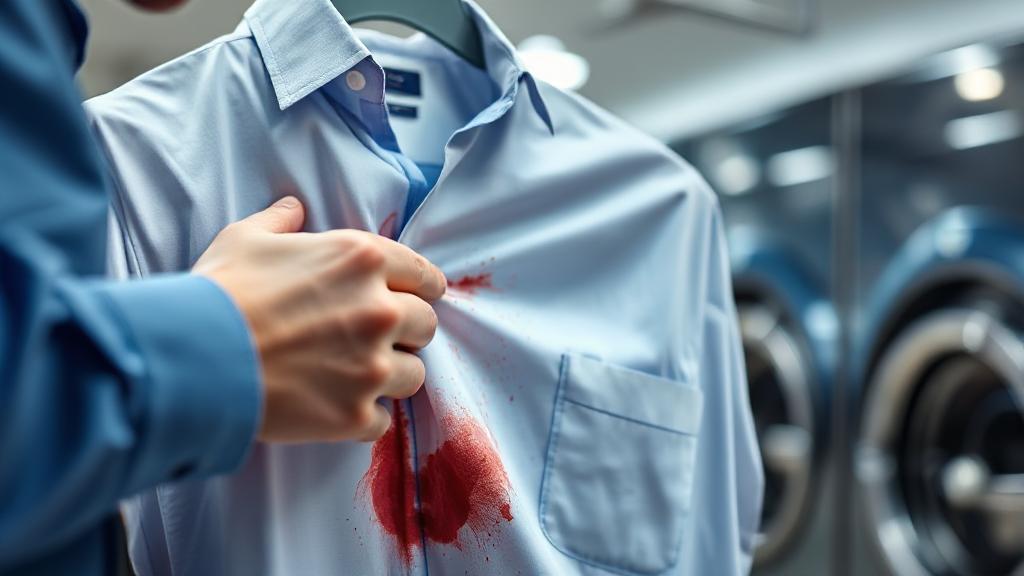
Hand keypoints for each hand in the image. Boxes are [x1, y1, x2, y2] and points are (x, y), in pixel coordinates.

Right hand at [193, 196, 445, 442]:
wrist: (194, 357)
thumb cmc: (220, 291)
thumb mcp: (246, 238)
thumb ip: (280, 221)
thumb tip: (293, 207)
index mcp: (363, 260)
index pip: (426, 275)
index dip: (421, 288)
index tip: (416, 297)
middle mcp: (380, 310)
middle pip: (426, 325)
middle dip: (407, 331)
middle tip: (377, 338)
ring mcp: (372, 366)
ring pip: (414, 375)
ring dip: (392, 375)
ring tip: (358, 375)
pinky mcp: (354, 414)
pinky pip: (382, 421)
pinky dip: (363, 417)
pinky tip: (337, 408)